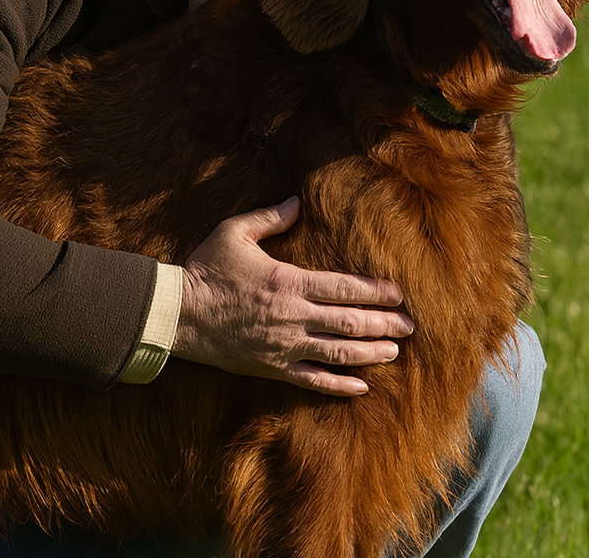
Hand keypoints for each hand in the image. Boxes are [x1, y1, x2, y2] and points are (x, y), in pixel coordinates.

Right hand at [172, 197, 412, 396]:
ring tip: (394, 351)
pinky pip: (313, 381)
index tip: (398, 295)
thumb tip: (296, 202)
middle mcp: (293, 316)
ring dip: (371, 352)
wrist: (178, 313)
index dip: (376, 292)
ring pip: (339, 353)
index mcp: (288, 281)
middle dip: (384, 324)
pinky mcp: (273, 367)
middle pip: (350, 322)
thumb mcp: (233, 233)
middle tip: (409, 326)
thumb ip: (269, 218)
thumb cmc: (205, 270)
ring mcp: (284, 346)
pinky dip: (340, 385)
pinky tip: (362, 386)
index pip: (344, 288)